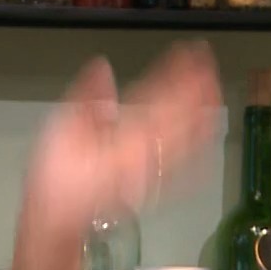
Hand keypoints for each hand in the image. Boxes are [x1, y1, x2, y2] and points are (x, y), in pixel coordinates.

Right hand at [22, 42, 223, 241]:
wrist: (59, 218)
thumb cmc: (57, 174)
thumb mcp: (62, 128)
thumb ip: (87, 98)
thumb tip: (103, 67)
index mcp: (127, 135)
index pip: (160, 97)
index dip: (177, 73)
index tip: (189, 51)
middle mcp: (148, 152)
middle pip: (183, 116)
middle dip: (198, 87)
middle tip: (208, 63)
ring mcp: (155, 170)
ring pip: (190, 139)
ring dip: (204, 112)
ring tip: (213, 91)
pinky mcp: (155, 185)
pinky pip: (187, 165)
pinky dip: (201, 147)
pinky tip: (207, 137)